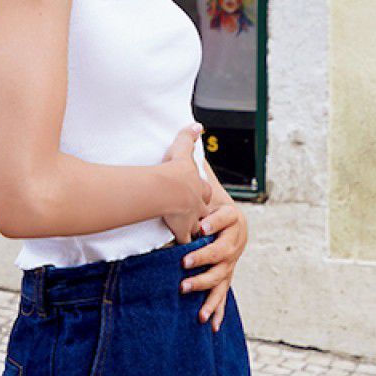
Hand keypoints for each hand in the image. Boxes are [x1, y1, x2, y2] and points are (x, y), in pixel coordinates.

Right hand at [161, 125, 212, 244]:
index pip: (204, 192)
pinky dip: (182, 246)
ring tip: (191, 237)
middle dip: (201, 216)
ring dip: (195, 232)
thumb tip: (197, 125)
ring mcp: (192, 219)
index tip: (196, 196)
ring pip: (197, 229)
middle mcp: (199, 205)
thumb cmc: (175, 169)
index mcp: (199, 187)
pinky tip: (178, 250)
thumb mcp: (183, 149)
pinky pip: (184, 241)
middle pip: (204, 212)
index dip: (200, 194)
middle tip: (196, 219)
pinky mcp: (183, 231)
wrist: (171, 189)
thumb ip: (188, 137)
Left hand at [180, 198, 247, 331]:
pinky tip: (213, 326)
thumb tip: (179, 197)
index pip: (224, 220)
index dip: (214, 223)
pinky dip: (218, 310)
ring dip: (205, 289)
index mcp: (232, 221)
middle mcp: (234, 244)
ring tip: (188, 295)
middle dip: (202, 259)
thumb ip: (197, 199)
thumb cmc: (213, 208)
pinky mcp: (226, 277)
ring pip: (220, 278)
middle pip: (220, 254)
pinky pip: (222, 295)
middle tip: (184, 263)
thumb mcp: (208, 198)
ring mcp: (230, 264)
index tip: (202, 226)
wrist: (230, 220)